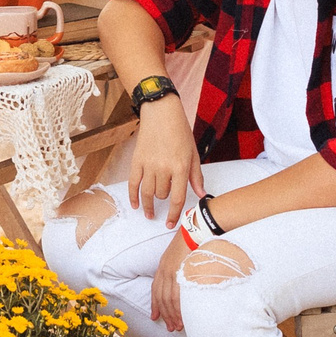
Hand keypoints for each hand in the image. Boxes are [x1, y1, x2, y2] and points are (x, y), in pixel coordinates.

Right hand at [127, 99, 204, 225]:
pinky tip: (136, 205)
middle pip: (162, 195)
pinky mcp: (136, 161)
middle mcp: (164, 168)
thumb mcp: (193, 153)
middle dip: (164, 200)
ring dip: (148, 205)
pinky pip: (133, 183)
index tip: (171, 224)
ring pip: (148, 192)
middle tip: (165, 201)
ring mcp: (148, 165)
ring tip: (149, 213)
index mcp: (181, 167)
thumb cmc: (180, 131)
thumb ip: (196, 176)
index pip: (177, 198)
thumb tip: (202, 194)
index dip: (174, 214)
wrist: (161, 113)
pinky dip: (133, 196)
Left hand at [151, 233, 187, 332]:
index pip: (155, 289)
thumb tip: (185, 281)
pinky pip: (178, 295)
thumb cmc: (192, 242)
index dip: (155, 305)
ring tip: (177, 326)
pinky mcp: (180, 273)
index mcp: (163, 266)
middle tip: (170, 327)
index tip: (155, 317)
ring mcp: (172, 272)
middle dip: (165, 314)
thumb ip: (179, 269)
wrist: (196, 229)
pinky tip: (182, 316)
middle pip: (161, 297)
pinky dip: (179, 308)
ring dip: (172, 315)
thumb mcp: (180, 256)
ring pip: (168, 299)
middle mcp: (164, 270)